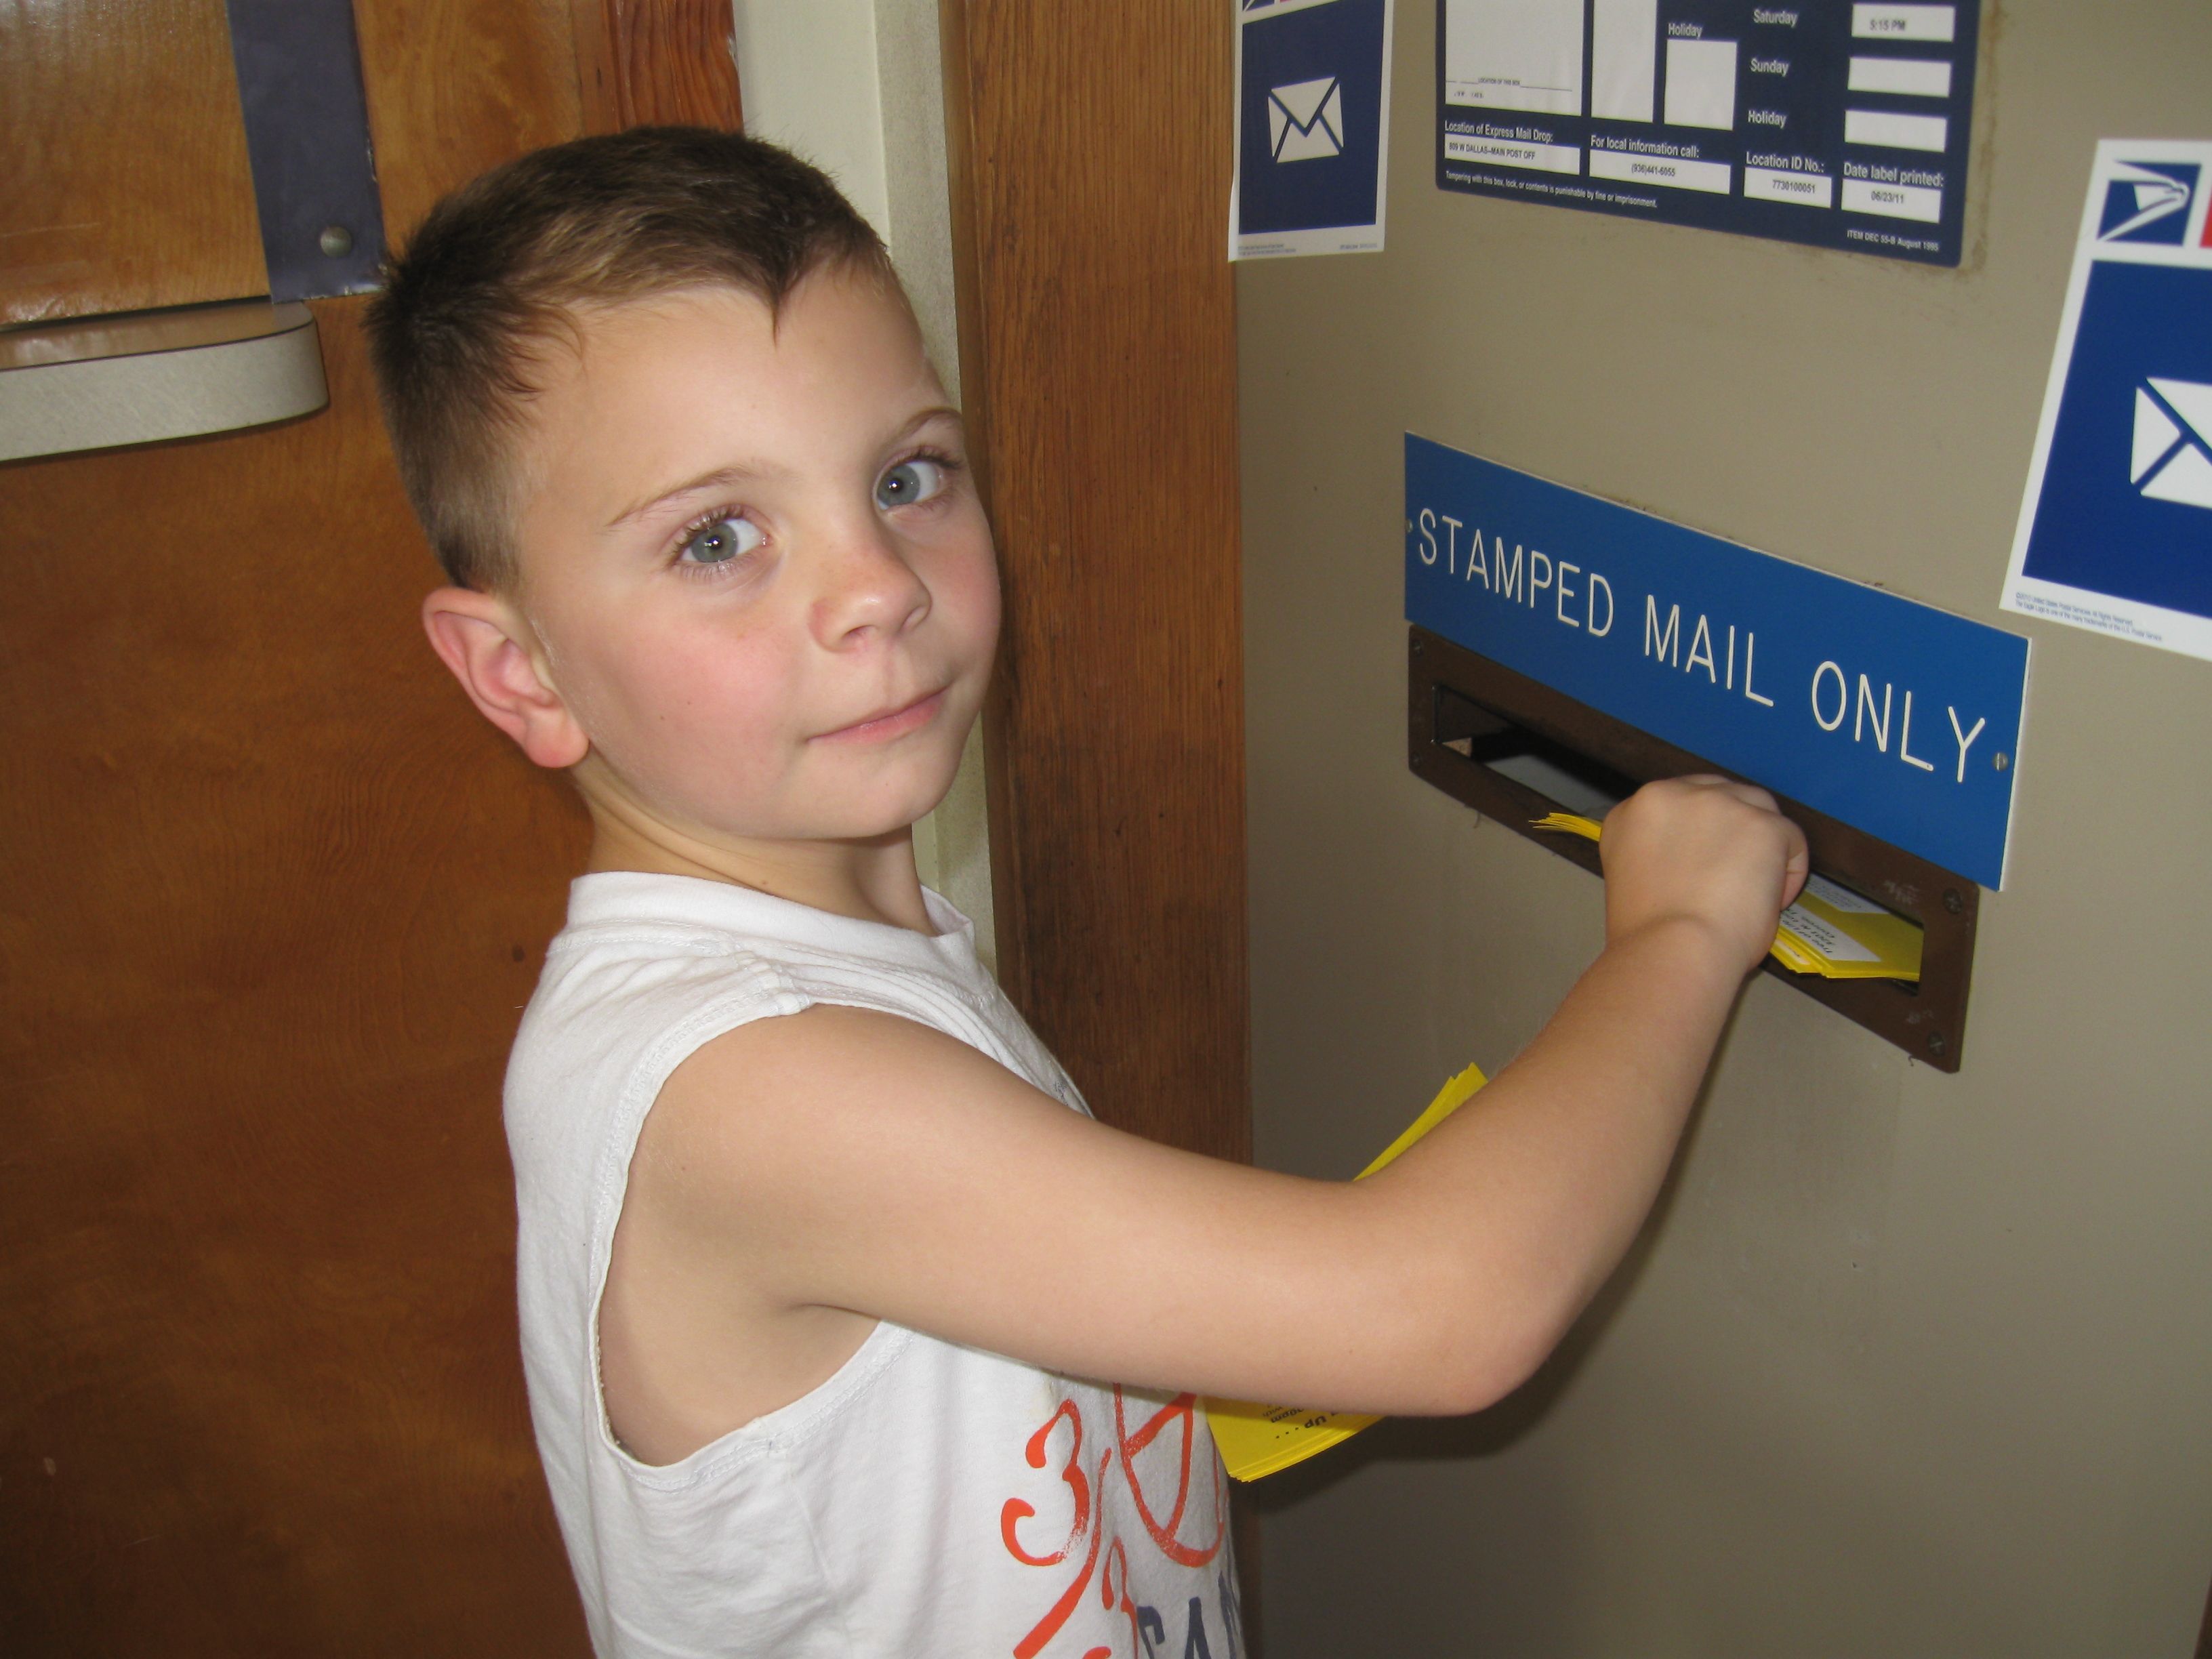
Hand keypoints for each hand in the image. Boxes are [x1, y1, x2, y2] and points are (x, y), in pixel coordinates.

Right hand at [1598, 776, 1808, 974]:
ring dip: (1762, 843)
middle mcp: (1673, 794)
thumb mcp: (1632, 879)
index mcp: (1634, 811)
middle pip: (1719, 795)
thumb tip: (1693, 864)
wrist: (1672, 949)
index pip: (1677, 804)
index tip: (1702, 866)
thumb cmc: (1645, 935)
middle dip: (1731, 830)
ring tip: (1756, 888)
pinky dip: (1788, 870)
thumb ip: (1659, 854)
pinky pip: (1791, 838)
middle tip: (1735, 874)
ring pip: (1758, 809)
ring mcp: (1720, 804)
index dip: (1696, 835)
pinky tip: (1772, 901)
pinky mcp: (1762, 823)